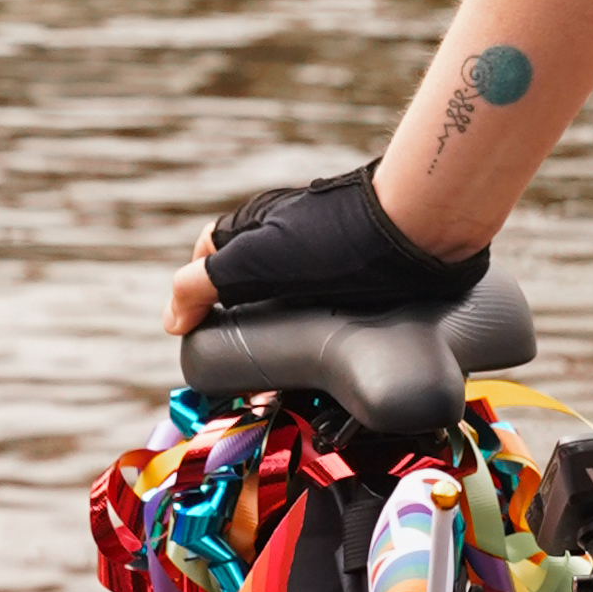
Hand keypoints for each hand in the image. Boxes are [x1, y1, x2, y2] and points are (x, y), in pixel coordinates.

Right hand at [160, 164, 483, 347]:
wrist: (420, 227)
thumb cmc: (333, 239)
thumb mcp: (252, 260)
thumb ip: (203, 285)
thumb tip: (172, 322)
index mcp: (258, 223)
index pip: (210, 259)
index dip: (201, 297)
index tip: (207, 337)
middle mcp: (291, 232)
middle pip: (254, 282)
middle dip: (249, 320)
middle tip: (253, 365)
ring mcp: (331, 250)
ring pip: (297, 295)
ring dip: (290, 328)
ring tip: (292, 368)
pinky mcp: (367, 271)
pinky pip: (338, 302)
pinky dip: (328, 325)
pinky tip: (333, 348)